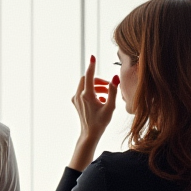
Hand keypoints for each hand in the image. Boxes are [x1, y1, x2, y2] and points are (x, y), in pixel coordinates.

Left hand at [69, 56, 118, 170]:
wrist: (89, 134)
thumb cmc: (101, 122)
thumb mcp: (110, 107)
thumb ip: (112, 91)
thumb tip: (115, 77)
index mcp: (87, 95)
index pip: (89, 76)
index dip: (92, 66)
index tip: (92, 57)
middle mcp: (79, 95)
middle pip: (87, 80)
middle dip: (97, 80)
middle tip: (107, 85)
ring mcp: (76, 99)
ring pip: (84, 85)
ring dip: (95, 86)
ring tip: (106, 94)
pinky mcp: (75, 102)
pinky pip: (82, 92)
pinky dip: (91, 92)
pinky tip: (100, 100)